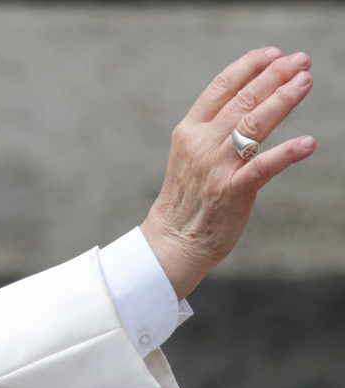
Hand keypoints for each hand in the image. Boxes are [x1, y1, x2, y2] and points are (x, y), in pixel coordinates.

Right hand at [140, 47, 315, 300]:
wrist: (174, 239)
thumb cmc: (187, 199)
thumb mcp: (191, 156)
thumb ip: (213, 132)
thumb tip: (246, 106)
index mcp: (188, 131)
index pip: (219, 87)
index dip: (248, 67)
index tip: (273, 53)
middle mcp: (200, 143)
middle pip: (241, 100)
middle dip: (274, 76)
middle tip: (300, 61)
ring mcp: (215, 167)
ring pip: (253, 124)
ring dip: (282, 100)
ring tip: (305, 82)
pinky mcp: (231, 191)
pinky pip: (263, 167)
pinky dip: (286, 153)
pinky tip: (308, 143)